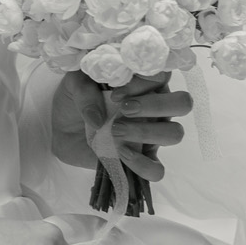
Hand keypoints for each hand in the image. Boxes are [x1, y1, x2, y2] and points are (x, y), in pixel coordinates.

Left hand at [50, 68, 192, 182]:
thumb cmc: (76, 99)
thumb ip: (86, 90)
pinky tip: (122, 154)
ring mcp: (153, 134)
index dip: (144, 83)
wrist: (63, 128)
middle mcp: (157, 106)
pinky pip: (158, 170)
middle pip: (182, 103)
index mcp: (146, 82)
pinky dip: (142, 164)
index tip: (116, 93)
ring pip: (175, 133)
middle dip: (155, 106)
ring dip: (146, 132)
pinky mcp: (142, 160)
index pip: (163, 75)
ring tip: (116, 132)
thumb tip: (98, 118)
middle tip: (124, 110)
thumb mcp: (75, 83)